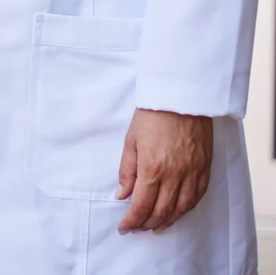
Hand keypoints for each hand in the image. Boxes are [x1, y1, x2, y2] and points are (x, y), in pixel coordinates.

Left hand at [116, 108, 212, 232]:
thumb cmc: (152, 117)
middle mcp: (174, 176)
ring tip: (155, 226)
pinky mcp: (204, 170)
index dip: (132, 220)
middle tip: (137, 228)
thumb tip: (122, 195)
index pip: (141, 205)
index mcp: (152, 168)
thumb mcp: (131, 142)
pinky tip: (177, 212)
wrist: (181, 100)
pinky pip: (197, 197)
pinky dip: (186, 209)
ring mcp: (192, 174)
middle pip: (161, 211)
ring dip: (167, 221)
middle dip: (147, 223)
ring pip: (181, 208)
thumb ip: (127, 171)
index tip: (123, 228)